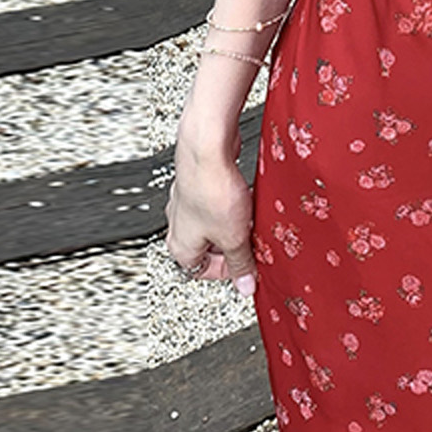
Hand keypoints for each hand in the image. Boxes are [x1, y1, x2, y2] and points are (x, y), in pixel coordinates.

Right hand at [164, 132, 256, 295]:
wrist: (207, 146)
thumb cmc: (211, 190)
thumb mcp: (234, 237)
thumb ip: (240, 264)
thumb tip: (245, 285)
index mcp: (180, 247)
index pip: (203, 272)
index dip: (229, 271)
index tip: (248, 266)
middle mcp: (178, 225)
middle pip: (210, 246)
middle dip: (235, 244)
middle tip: (252, 240)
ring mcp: (187, 202)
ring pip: (216, 222)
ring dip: (236, 222)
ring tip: (250, 216)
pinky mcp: (199, 183)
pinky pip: (219, 202)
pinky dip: (234, 202)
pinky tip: (247, 196)